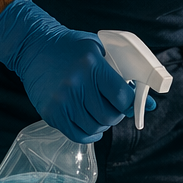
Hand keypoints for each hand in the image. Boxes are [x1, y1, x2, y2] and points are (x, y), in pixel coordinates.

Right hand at [0, 0, 155, 142]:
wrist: (33, 46)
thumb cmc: (70, 47)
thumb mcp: (98, 49)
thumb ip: (122, 73)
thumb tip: (149, 103)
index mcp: (92, 66)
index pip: (122, 96)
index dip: (130, 102)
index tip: (128, 101)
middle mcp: (77, 85)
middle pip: (109, 115)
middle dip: (116, 114)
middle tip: (113, 107)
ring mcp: (62, 101)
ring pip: (94, 127)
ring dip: (102, 124)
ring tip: (100, 113)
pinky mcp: (51, 113)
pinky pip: (77, 135)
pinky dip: (89, 135)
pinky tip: (92, 127)